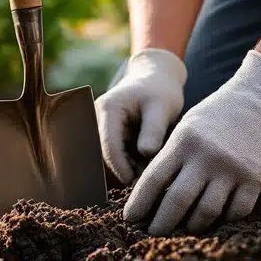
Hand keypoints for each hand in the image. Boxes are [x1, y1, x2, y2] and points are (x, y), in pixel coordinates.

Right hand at [95, 48, 186, 184]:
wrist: (157, 78)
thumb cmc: (160, 90)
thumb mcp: (162, 107)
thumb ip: (153, 130)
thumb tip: (146, 154)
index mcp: (108, 109)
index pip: (108, 145)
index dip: (120, 167)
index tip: (135, 182)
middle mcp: (98, 118)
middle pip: (105, 154)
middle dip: (123, 169)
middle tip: (145, 180)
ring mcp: (101, 126)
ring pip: (109, 156)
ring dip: (126, 167)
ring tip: (148, 171)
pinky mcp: (108, 133)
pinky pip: (115, 154)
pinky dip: (129, 162)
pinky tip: (144, 166)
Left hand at [124, 50, 260, 235]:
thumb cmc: (219, 113)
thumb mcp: (188, 127)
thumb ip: (172, 156)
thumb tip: (154, 195)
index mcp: (183, 142)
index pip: (153, 180)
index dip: (139, 204)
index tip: (130, 219)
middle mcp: (205, 157)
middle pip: (176, 201)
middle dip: (161, 223)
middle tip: (153, 234)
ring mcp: (231, 169)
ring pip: (206, 212)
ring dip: (192, 226)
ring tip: (185, 229)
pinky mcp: (255, 178)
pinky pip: (236, 211)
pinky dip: (224, 219)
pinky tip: (217, 219)